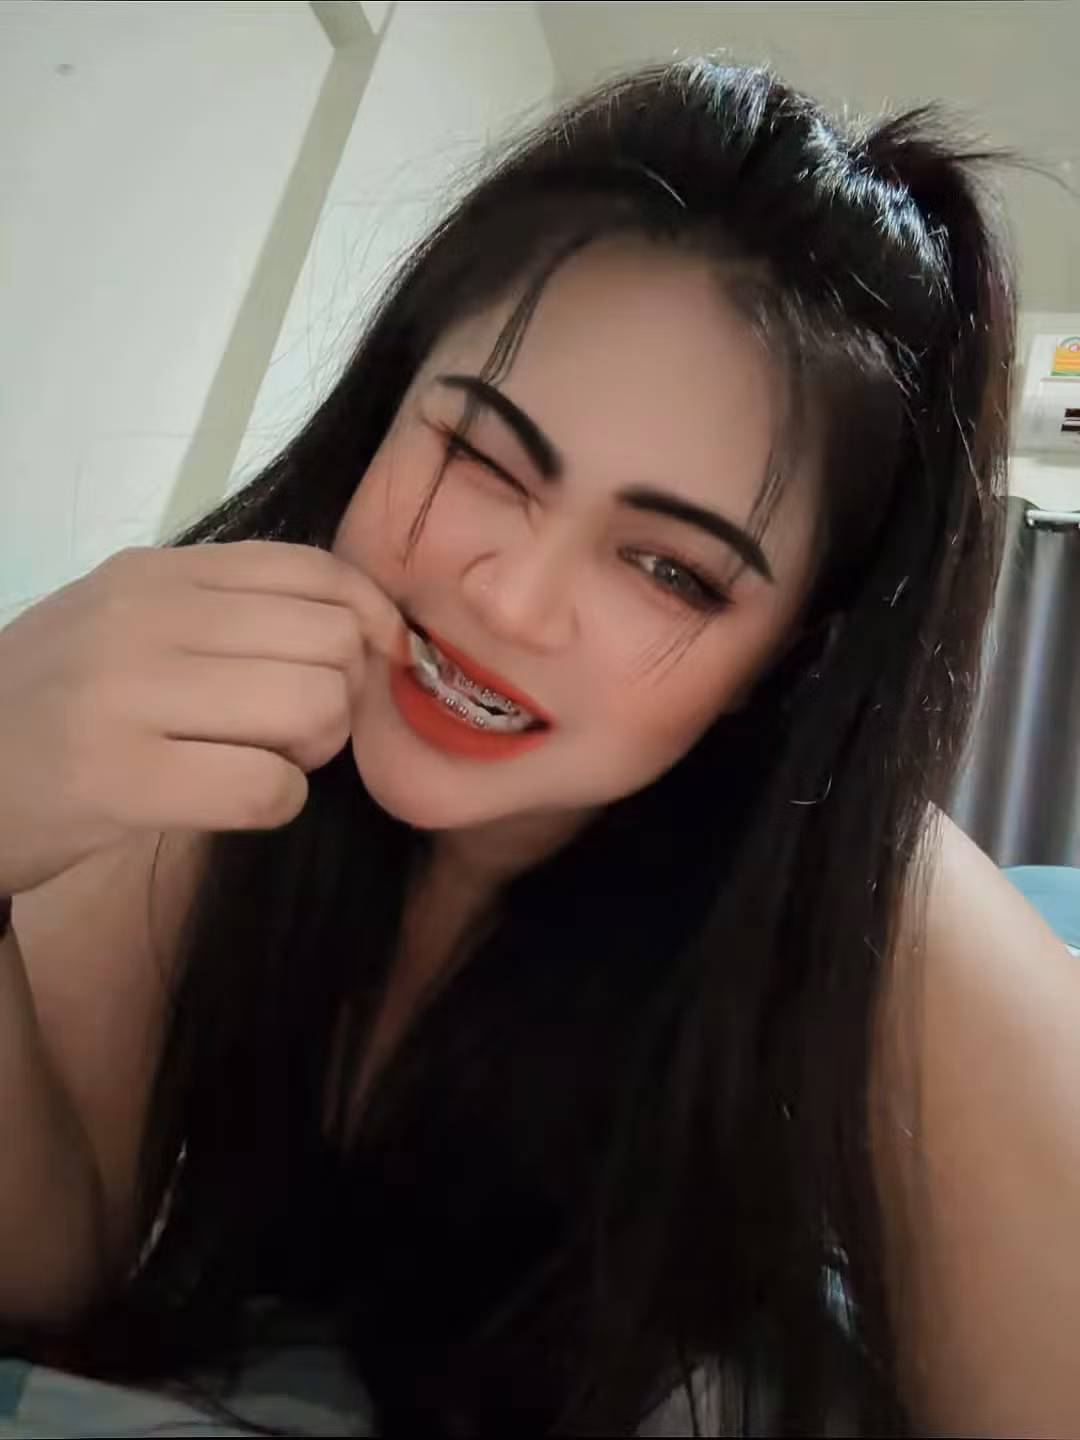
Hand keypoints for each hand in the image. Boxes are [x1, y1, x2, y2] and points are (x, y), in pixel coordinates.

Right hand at [0, 541, 406, 894]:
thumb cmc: (56, 706)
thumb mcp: (126, 623)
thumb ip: (229, 611)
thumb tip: (367, 625)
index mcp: (154, 572)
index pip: (315, 570)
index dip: (371, 619)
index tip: (374, 661)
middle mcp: (143, 617)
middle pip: (333, 643)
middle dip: (340, 698)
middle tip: (291, 729)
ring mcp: (126, 695)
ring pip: (315, 709)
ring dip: (309, 752)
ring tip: (257, 760)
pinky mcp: (120, 780)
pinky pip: (270, 788)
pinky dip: (275, 803)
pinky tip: (232, 799)